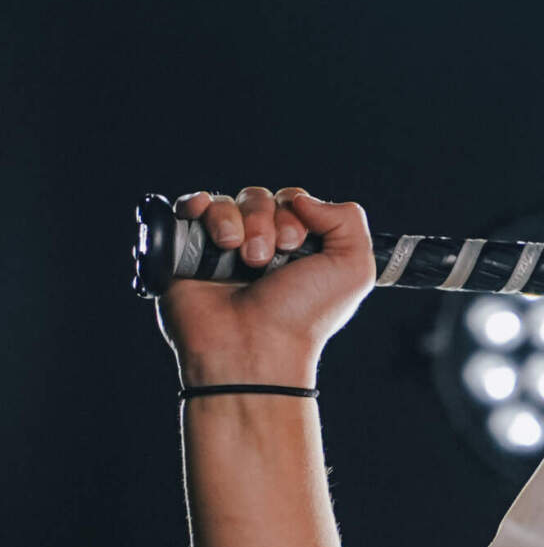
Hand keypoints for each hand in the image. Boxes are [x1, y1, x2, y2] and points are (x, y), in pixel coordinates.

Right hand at [157, 186, 375, 388]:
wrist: (254, 348)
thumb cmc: (304, 316)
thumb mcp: (353, 268)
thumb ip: (347, 220)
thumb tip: (302, 199)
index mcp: (298, 249)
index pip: (292, 201)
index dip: (294, 214)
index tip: (294, 246)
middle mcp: (260, 246)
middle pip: (259, 199)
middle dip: (266, 221)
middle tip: (265, 260)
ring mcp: (222, 249)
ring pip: (226, 203)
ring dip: (234, 222)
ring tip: (240, 257)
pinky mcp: (187, 253)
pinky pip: (189, 208)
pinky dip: (196, 206)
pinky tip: (204, 219)